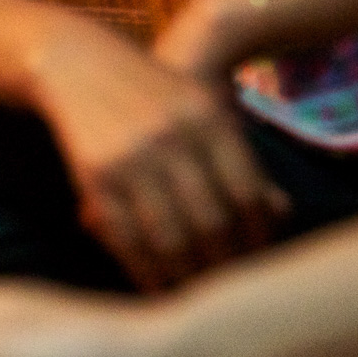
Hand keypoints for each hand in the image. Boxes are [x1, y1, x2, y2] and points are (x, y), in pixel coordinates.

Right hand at [31, 22, 286, 291]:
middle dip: (222, 264)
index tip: (255, 259)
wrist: (78, 63)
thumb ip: (240, 156)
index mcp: (209, 118)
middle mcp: (173, 137)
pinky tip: (153, 284)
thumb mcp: (201, 107)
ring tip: (191, 292)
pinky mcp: (96, 176)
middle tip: (224, 285)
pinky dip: (142, 269)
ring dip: (183, 275)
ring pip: (170, 237)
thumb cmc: (151, 93)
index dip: (257, 236)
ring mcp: (132, 157)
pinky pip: (127, 237)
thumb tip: (279, 213)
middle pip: (212, 221)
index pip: (247, 193)